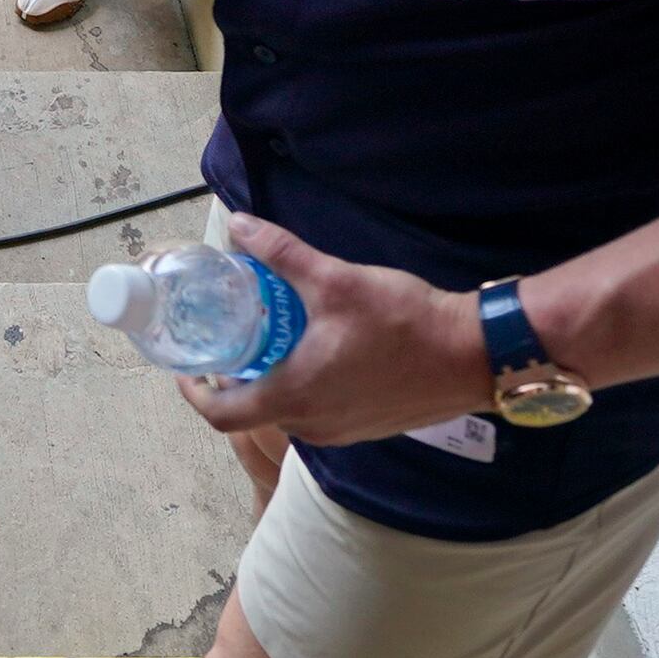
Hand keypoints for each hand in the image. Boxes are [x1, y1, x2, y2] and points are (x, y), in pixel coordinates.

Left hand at [175, 217, 495, 449]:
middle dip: (237, 378)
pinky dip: (305, 389)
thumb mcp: (335, 280)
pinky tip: (319, 352)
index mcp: (295, 395)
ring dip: (273, 382)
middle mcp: (313, 424)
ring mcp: (342, 432)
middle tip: (234, 338)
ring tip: (275, 339)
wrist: (473, 355)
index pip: (221, 413)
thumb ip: (282, 253)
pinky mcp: (367, 428)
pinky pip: (319, 414)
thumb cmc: (403, 321)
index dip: (193, 393)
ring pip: (288, 412)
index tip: (185, 369)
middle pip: (253, 411)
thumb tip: (239, 224)